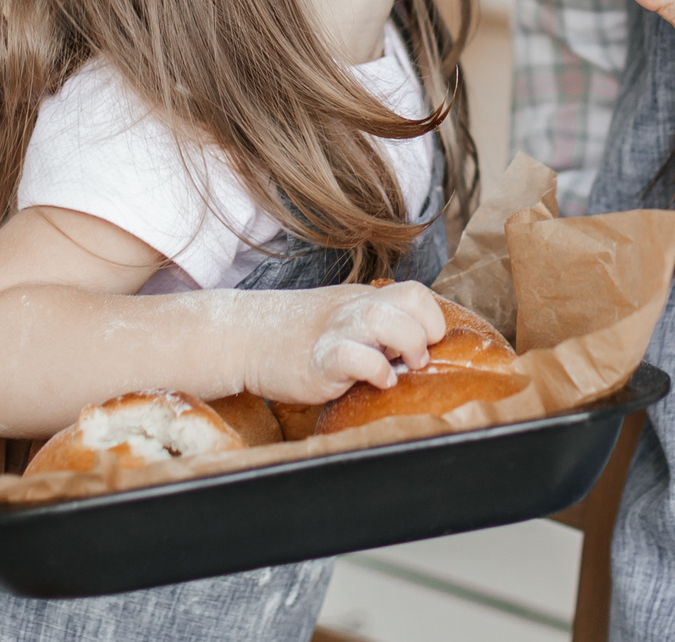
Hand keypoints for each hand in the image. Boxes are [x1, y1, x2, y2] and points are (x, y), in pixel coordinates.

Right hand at [240, 282, 446, 404]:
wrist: (243, 338)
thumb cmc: (294, 338)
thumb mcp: (340, 322)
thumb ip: (372, 330)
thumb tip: (411, 351)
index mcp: (363, 299)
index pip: (416, 292)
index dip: (432, 319)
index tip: (426, 346)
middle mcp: (354, 308)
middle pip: (413, 296)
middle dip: (429, 329)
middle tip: (418, 358)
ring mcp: (336, 331)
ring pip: (385, 319)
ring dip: (408, 343)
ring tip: (405, 366)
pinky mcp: (318, 360)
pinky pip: (354, 356)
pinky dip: (375, 370)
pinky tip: (378, 382)